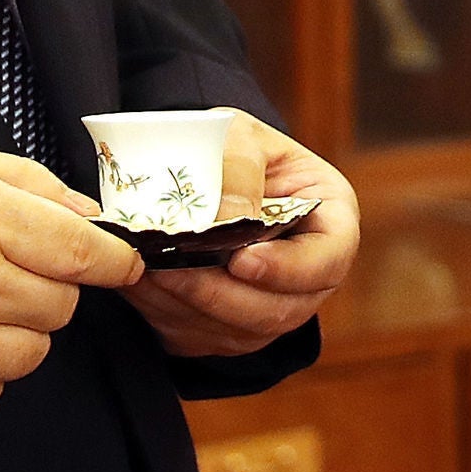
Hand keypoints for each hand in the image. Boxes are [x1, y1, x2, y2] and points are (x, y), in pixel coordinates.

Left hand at [120, 111, 359, 360]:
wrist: (198, 171)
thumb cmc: (231, 148)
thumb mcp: (240, 134)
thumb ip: (239, 164)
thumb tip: (229, 214)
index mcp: (330, 221)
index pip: (329, 259)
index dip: (289, 269)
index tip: (241, 260)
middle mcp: (309, 277)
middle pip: (280, 310)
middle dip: (220, 294)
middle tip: (172, 269)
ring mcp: (270, 309)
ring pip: (235, 332)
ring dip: (185, 305)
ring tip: (145, 270)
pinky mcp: (227, 330)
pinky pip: (199, 338)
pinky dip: (165, 313)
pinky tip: (140, 281)